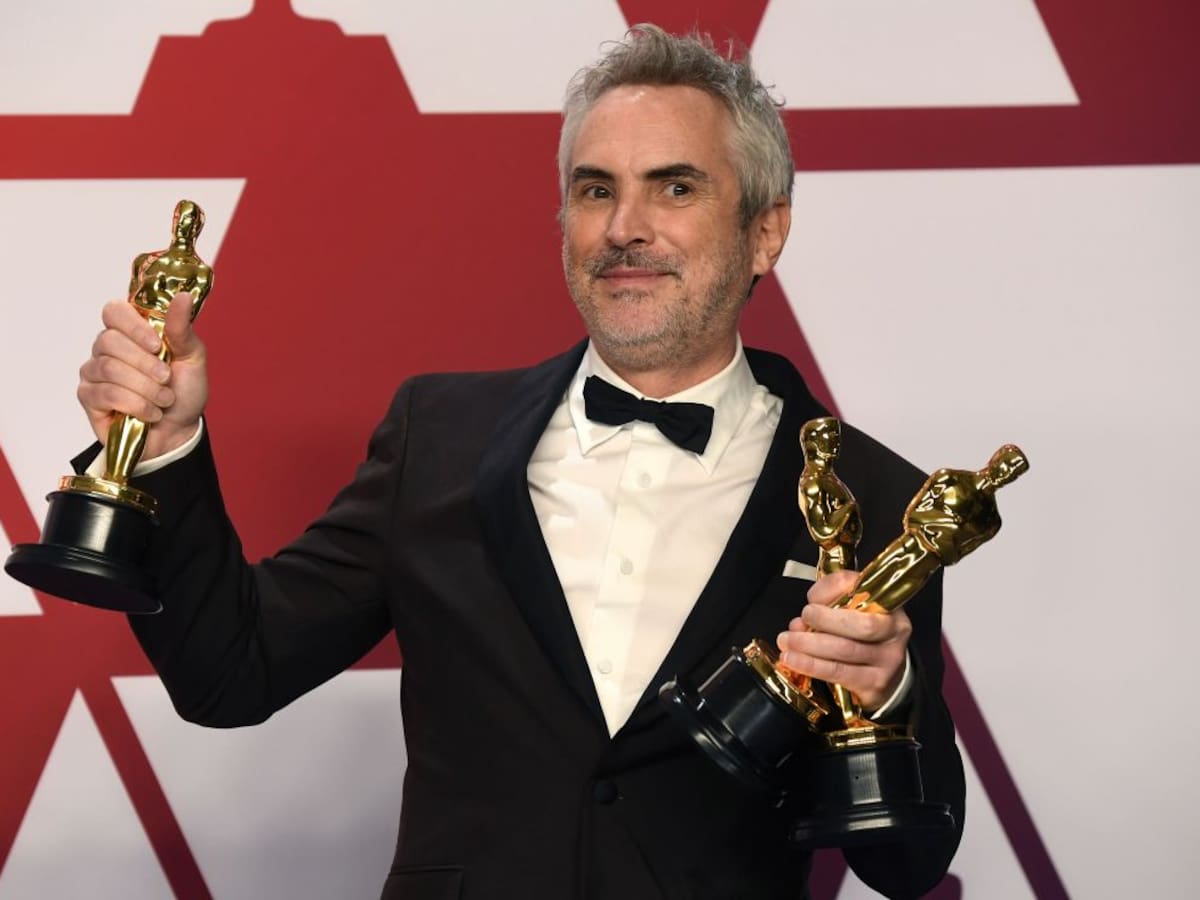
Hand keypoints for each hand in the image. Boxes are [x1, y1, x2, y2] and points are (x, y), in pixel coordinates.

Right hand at [77, 293, 207, 458]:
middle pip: (109, 341)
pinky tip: (151, 413)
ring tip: (164, 399)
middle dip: (145, 364)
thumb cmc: (184, 391)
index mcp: (131, 331)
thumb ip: (181, 329)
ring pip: (109, 369)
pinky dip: (136, 405)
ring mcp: (94, 371)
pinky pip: (105, 394)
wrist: (179, 431)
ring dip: (145, 388)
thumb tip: (183, 296)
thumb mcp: (192, 358)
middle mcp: (107, 347)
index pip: (114, 310)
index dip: (133, 326)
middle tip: (166, 378)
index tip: (156, 345)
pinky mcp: (89, 397)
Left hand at [776, 569, 910, 712]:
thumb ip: (828, 606)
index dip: (832, 590)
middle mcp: (894, 631)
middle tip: (803, 618)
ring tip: (787, 641)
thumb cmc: (864, 637)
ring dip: (809, 645)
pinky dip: (811, 665)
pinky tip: (793, 660)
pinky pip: (837, 672)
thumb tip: (801, 621)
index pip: (861, 588)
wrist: (888, 676)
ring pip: (844, 650)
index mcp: (889, 604)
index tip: (811, 598)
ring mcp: (887, 660)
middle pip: (861, 624)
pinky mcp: (874, 683)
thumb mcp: (852, 612)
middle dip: (824, 620)